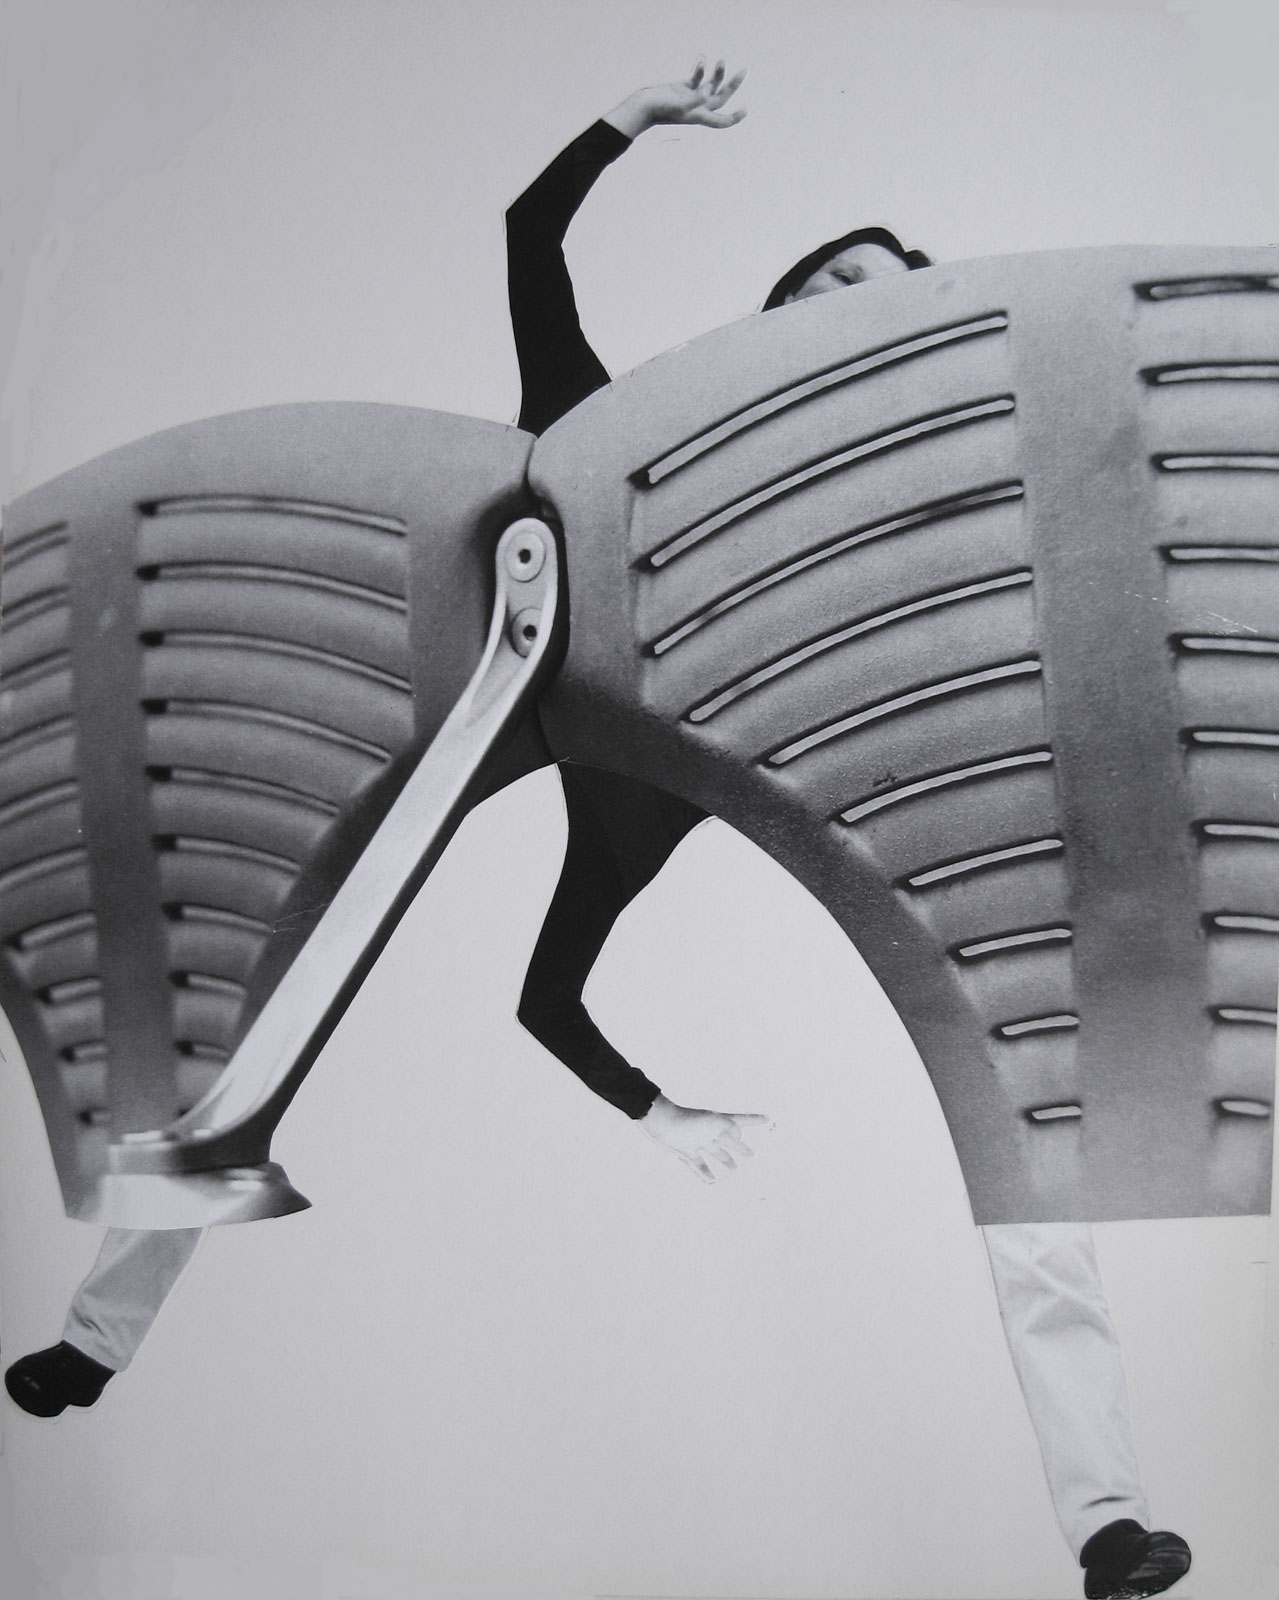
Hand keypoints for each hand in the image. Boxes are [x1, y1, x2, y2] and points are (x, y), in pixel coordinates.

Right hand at [604, 60, 746, 140]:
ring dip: (718, 74)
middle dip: (733, 85)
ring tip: (722, 60)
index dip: (734, 117)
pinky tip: (701, 60)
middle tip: (745, 71)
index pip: (721, 121)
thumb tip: (709, 92)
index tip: (746, 110)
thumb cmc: (659, 109)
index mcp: (699, 116)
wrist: (642, 107)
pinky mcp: (683, 89)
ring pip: (710, 86)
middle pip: (721, 98)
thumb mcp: (679, 105)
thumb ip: (696, 99)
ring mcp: (690, 98)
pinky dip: (700, 69)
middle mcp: (697, 108)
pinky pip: (697, 78)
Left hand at [640, 1093, 770, 1182]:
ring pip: (716, 1152)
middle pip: (731, 1141)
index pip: (742, 1120)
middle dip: (741, 1147)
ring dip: (726, 1160)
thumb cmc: (688, 1120)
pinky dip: (705, 1172)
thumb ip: (730, 1129)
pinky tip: (712, 1181)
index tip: (769, 1119)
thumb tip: (740, 1137)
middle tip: (753, 1156)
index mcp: (719, 1121)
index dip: (756, 1120)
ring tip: (734, 1170)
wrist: (660, 1122)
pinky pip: (698, 1163)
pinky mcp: (685, 1150)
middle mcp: (710, 1130)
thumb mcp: (714, 1123)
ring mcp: (698, 1140)